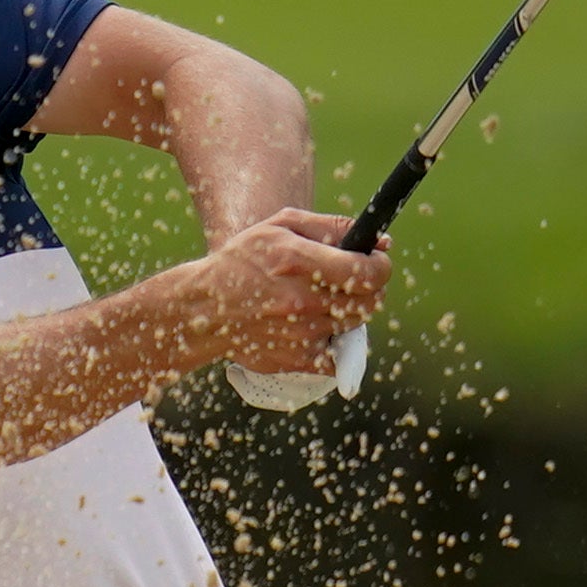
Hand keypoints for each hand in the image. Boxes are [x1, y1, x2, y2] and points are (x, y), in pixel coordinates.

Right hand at [182, 209, 388, 376]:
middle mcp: (303, 299)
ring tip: (323, 300)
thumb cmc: (243, 262)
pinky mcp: (299, 359)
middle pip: (370, 300)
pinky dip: (335, 341)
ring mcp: (303, 333)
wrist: (205, 311)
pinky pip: (339, 354)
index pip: (368, 272)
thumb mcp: (280, 227)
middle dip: (369, 287)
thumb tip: (380, 240)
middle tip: (350, 279)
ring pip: (356, 323)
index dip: (380, 265)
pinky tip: (315, 326)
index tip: (375, 261)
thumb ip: (331, 228)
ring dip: (349, 310)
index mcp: (299, 260)